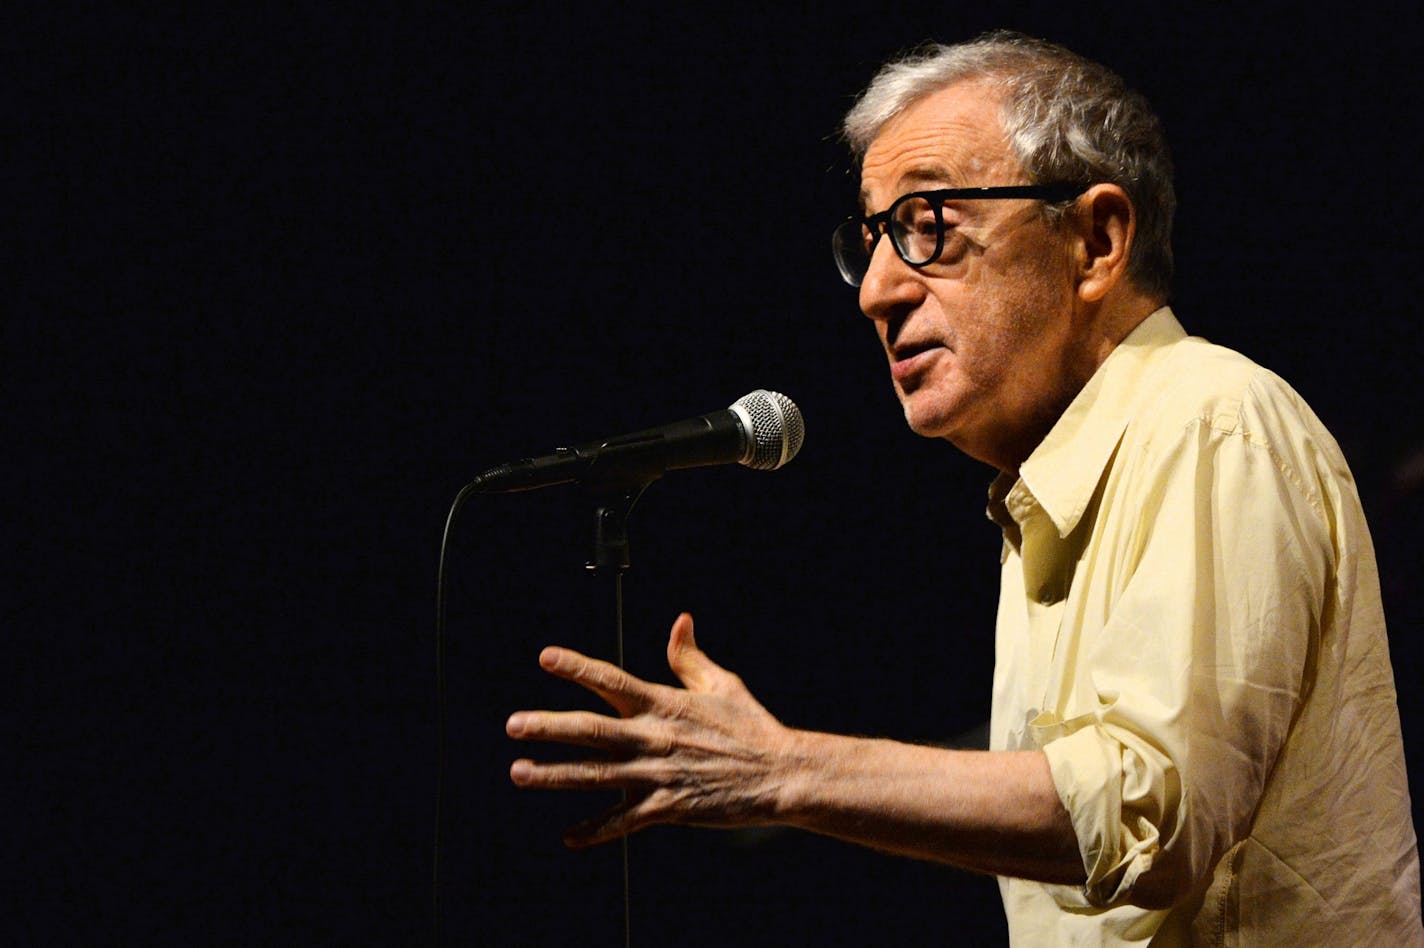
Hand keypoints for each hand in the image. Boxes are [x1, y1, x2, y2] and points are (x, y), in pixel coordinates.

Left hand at [507, 613, 791, 846]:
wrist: (779, 773)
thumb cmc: (751, 726)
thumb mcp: (721, 684)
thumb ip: (689, 657)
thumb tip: (679, 622)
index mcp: (663, 703)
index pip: (611, 680)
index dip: (577, 667)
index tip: (545, 657)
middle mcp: (653, 737)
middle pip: (590, 730)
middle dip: (548, 727)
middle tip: (513, 725)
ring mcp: (657, 774)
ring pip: (594, 775)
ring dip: (553, 775)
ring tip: (520, 772)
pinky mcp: (667, 807)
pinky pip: (622, 821)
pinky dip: (595, 829)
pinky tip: (570, 836)